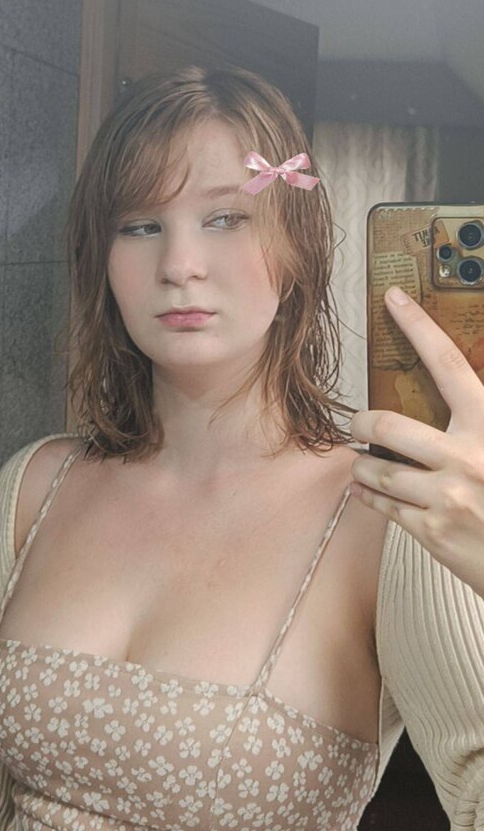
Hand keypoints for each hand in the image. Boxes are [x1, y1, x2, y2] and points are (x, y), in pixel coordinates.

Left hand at [349, 285, 483, 597]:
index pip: (447, 364)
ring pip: (377, 470)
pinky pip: (382, 505)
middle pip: (387, 425)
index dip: (418, 327)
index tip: (393, 300)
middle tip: (359, 425)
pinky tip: (369, 492)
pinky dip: (370, 496)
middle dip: (362, 424)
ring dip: (362, 467)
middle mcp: (466, 456)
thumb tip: (453, 387)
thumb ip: (475, 417)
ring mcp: (447, 496)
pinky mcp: (432, 531)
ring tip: (364, 464)